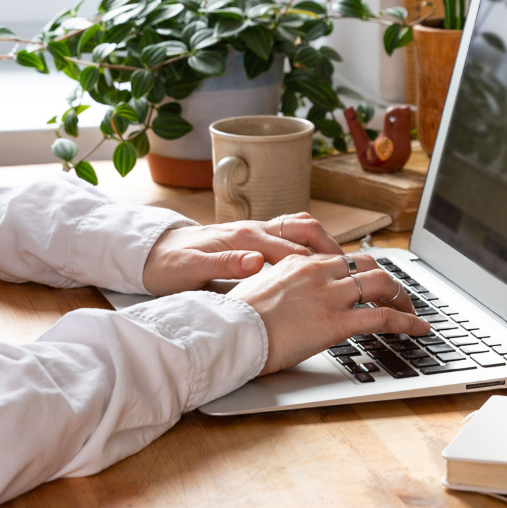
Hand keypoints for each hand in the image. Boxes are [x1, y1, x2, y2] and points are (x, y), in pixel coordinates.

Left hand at [141, 213, 342, 294]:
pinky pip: (290, 237)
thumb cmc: (169, 264)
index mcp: (243, 237)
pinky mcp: (252, 240)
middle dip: (331, 247)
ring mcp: (254, 232)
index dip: (318, 263)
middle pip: (304, 229)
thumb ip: (224, 265)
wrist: (152, 253)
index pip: (291, 247)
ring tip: (345, 267)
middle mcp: (253, 229)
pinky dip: (309, 247)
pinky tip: (318, 267)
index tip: (341, 279)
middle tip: (354, 270)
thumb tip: (256, 261)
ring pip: (301, 229)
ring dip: (324, 245)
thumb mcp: (191, 270)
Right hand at [229, 253, 428, 372]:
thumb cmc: (237, 319)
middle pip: (367, 266)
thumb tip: (287, 301)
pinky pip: (382, 317)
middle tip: (397, 295)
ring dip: (402, 297)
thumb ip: (281, 289)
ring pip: (381, 285)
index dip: (361, 272)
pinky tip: (417, 329)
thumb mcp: (259, 292)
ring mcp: (329, 295)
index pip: (342, 259)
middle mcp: (318, 272)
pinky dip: (406, 321)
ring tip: (412, 312)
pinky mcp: (336, 322)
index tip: (369, 284)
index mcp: (299, 263)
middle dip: (388, 280)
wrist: (230, 332)